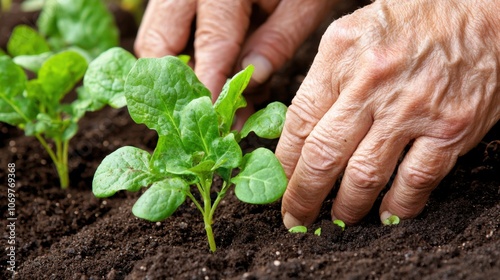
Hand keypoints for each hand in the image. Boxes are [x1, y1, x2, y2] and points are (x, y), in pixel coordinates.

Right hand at [135, 0, 336, 96]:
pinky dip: (180, 50)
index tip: (216, 122)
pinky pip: (163, 25)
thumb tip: (251, 81)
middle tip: (205, 111)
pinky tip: (207, 66)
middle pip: (158, 44)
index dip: (211, 89)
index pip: (210, 46)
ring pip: (154, 35)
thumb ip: (278, 40)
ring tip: (209, 92)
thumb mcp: (304, 2)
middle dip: (177, 84)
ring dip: (176, 69)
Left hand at [277, 0, 499, 226]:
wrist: (484, 14)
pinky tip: (385, 216)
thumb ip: (325, 78)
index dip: (284, 162)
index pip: (299, 121)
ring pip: (365, 176)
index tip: (280, 181)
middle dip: (303, 196)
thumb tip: (301, 132)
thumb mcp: (355, 32)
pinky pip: (415, 181)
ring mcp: (413, 108)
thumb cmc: (413, 22)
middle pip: (324, 155)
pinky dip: (398, 207)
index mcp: (341, 54)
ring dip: (346, 208)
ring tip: (336, 220)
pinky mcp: (450, 129)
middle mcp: (372, 82)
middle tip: (295, 217)